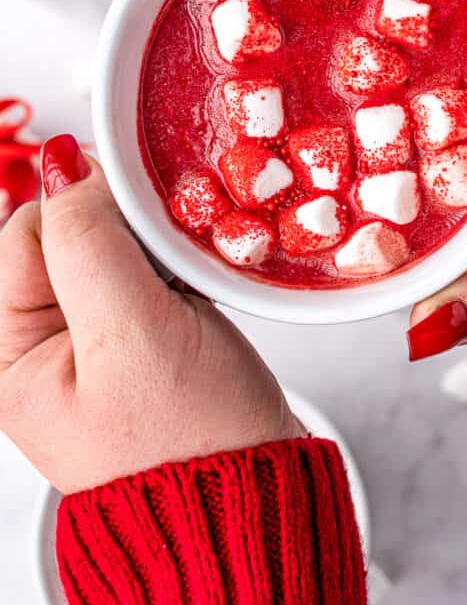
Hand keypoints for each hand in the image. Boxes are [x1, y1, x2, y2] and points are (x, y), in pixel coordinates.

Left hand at [0, 136, 302, 493]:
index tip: (139, 222)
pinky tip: (194, 291)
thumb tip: (61, 160)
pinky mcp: (139, 336)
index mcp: (10, 351)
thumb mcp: (129, 333)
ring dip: (154, 248)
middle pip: (72, 232)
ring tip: (184, 291)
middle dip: (125, 232)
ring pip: (115, 245)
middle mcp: (43, 342)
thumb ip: (88, 242)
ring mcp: (94, 339)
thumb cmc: (186, 440)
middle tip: (166, 272)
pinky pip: (146, 269)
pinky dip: (173, 265)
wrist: (250, 498)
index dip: (85, 208)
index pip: (29, 229)